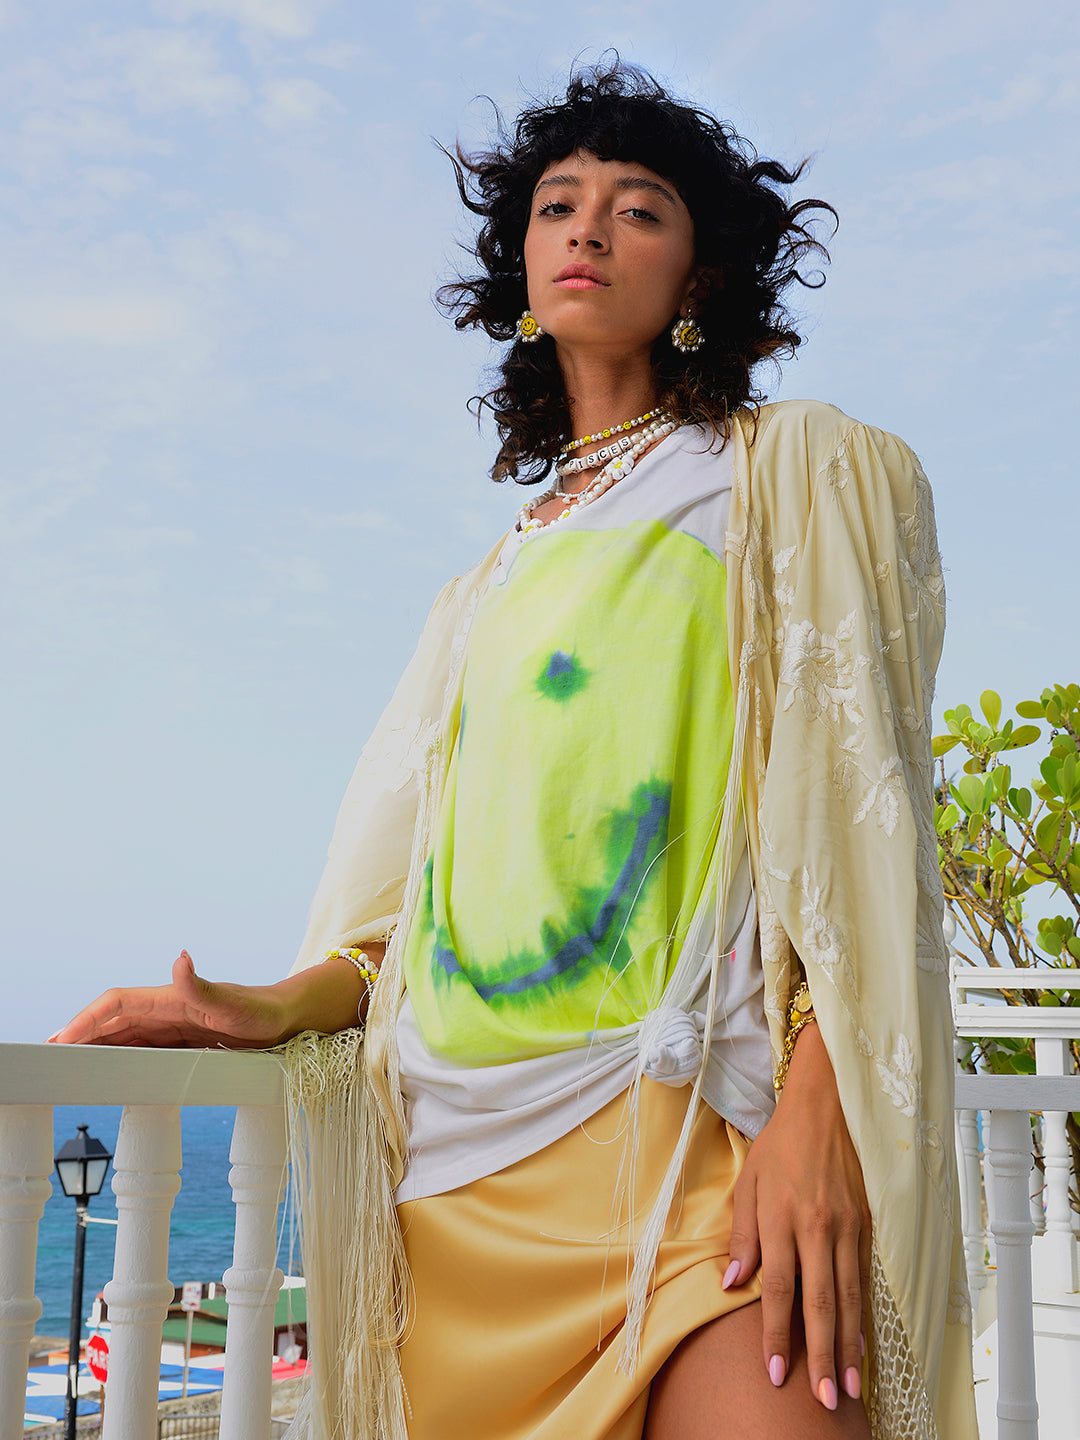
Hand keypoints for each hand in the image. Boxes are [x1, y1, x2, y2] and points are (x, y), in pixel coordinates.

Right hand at [48, 951, 291, 1048]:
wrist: (283, 1018)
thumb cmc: (261, 1010)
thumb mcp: (235, 1005)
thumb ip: (203, 987)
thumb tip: (180, 958)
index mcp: (171, 998)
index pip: (118, 1003)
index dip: (88, 1019)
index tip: (64, 1037)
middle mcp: (165, 1009)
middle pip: (111, 1020)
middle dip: (79, 1033)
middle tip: (49, 1054)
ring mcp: (170, 1026)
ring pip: (121, 1035)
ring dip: (93, 1045)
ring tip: (64, 1062)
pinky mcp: (178, 1042)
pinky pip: (138, 1047)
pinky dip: (116, 1056)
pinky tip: (102, 1068)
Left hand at [722, 1020, 870, 1411]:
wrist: (826, 1106)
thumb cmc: (780, 1144)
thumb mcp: (749, 1182)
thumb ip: (743, 1235)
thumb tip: (733, 1283)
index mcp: (783, 1218)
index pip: (781, 1290)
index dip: (778, 1335)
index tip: (776, 1374)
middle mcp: (818, 1228)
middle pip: (820, 1304)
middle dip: (821, 1356)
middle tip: (825, 1400)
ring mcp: (847, 1228)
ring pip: (848, 1298)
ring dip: (847, 1346)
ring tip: (848, 1386)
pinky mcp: (866, 1224)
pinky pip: (863, 1278)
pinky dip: (862, 1314)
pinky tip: (861, 1343)